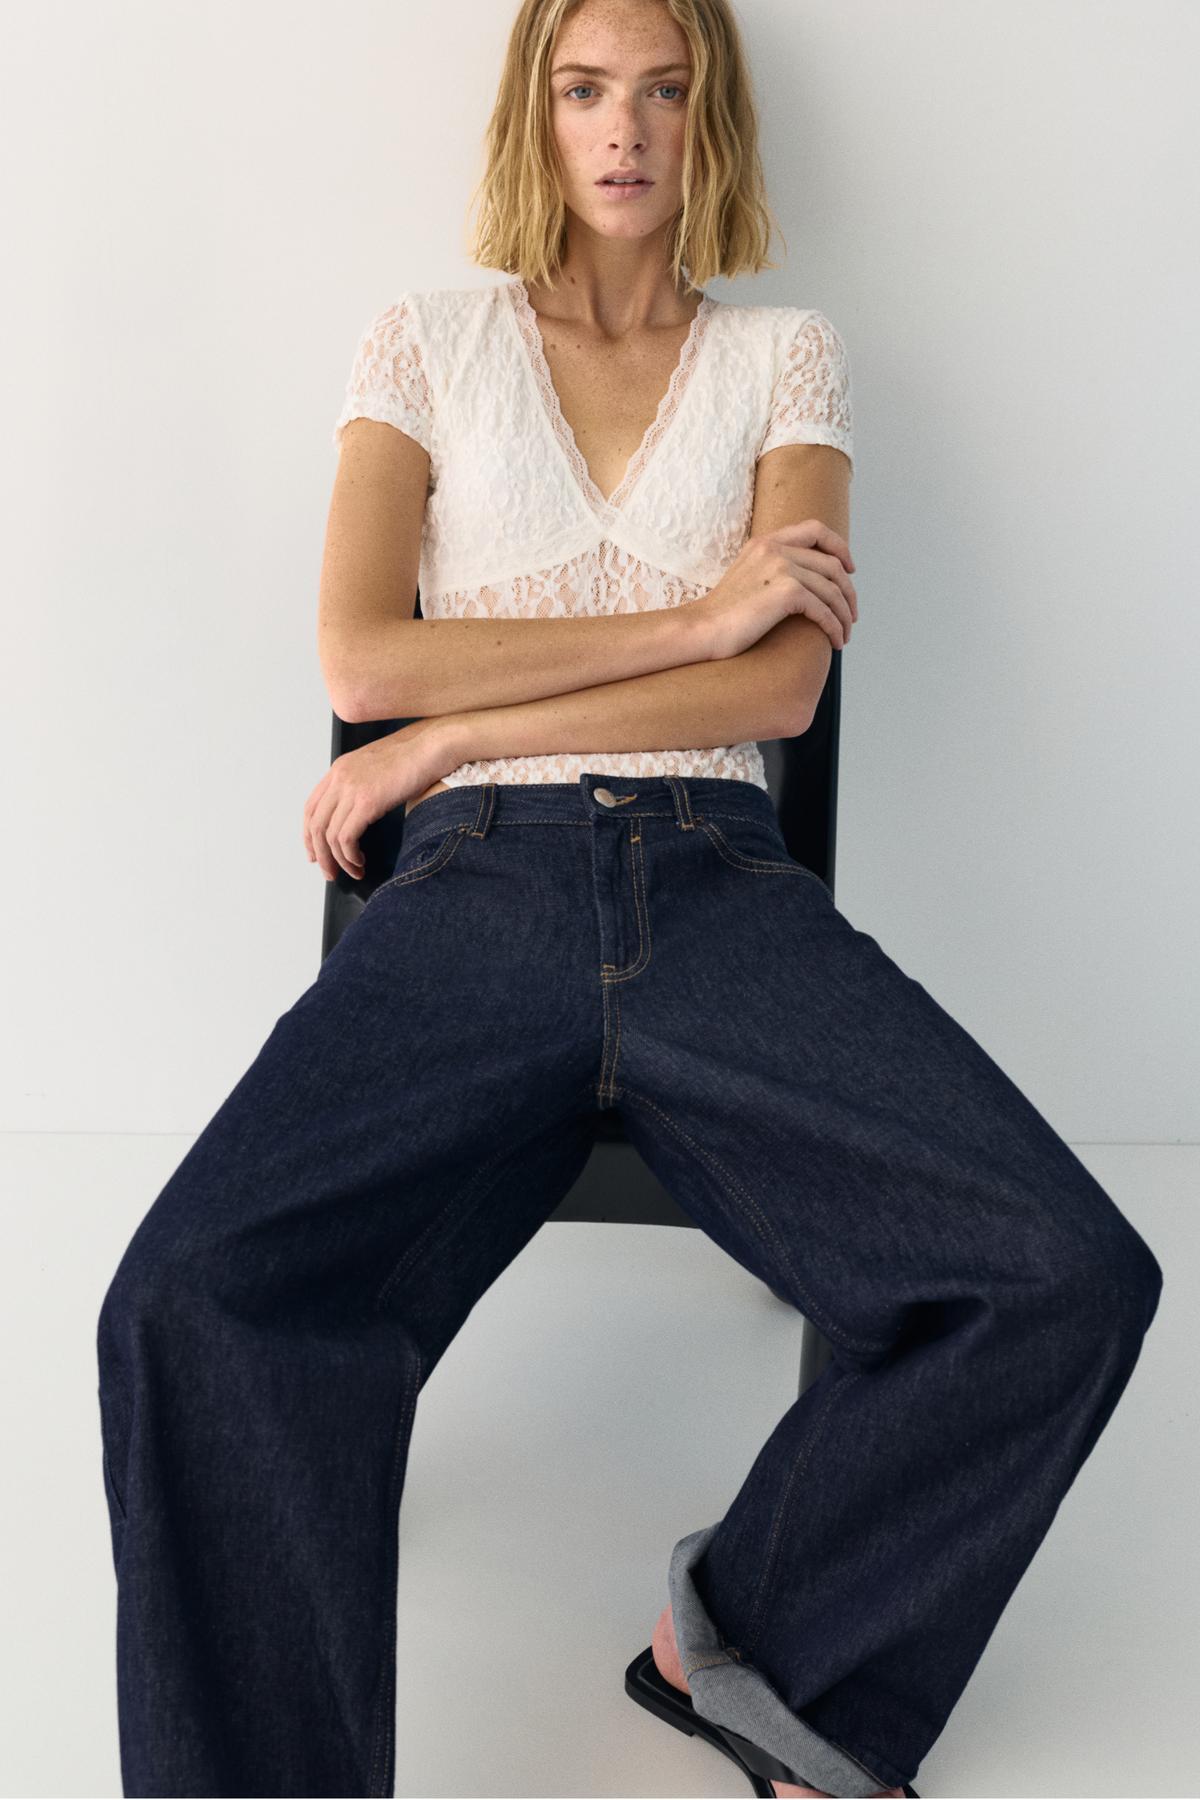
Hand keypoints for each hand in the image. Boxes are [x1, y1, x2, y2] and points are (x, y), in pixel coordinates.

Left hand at [302, 716, 458, 881]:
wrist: (432, 746)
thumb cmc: (415, 757)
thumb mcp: (377, 769)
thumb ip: (362, 787)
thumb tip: (358, 818)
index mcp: (340, 769)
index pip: (311, 807)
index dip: (309, 835)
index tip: (316, 853)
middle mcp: (340, 778)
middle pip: (315, 824)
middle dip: (320, 854)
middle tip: (330, 872)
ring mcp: (351, 789)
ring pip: (329, 835)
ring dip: (339, 860)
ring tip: (353, 871)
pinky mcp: (367, 802)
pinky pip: (347, 837)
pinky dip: (350, 856)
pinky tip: (360, 861)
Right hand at [696, 521, 857, 660]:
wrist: (701, 629)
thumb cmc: (722, 614)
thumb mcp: (747, 577)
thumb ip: (772, 569)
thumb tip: (805, 583)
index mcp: (766, 542)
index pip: (815, 529)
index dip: (839, 547)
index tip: (849, 569)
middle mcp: (776, 549)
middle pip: (832, 564)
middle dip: (848, 591)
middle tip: (851, 613)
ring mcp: (782, 568)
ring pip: (832, 589)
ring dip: (844, 615)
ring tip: (844, 633)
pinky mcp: (787, 593)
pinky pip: (824, 610)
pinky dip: (834, 627)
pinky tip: (836, 641)